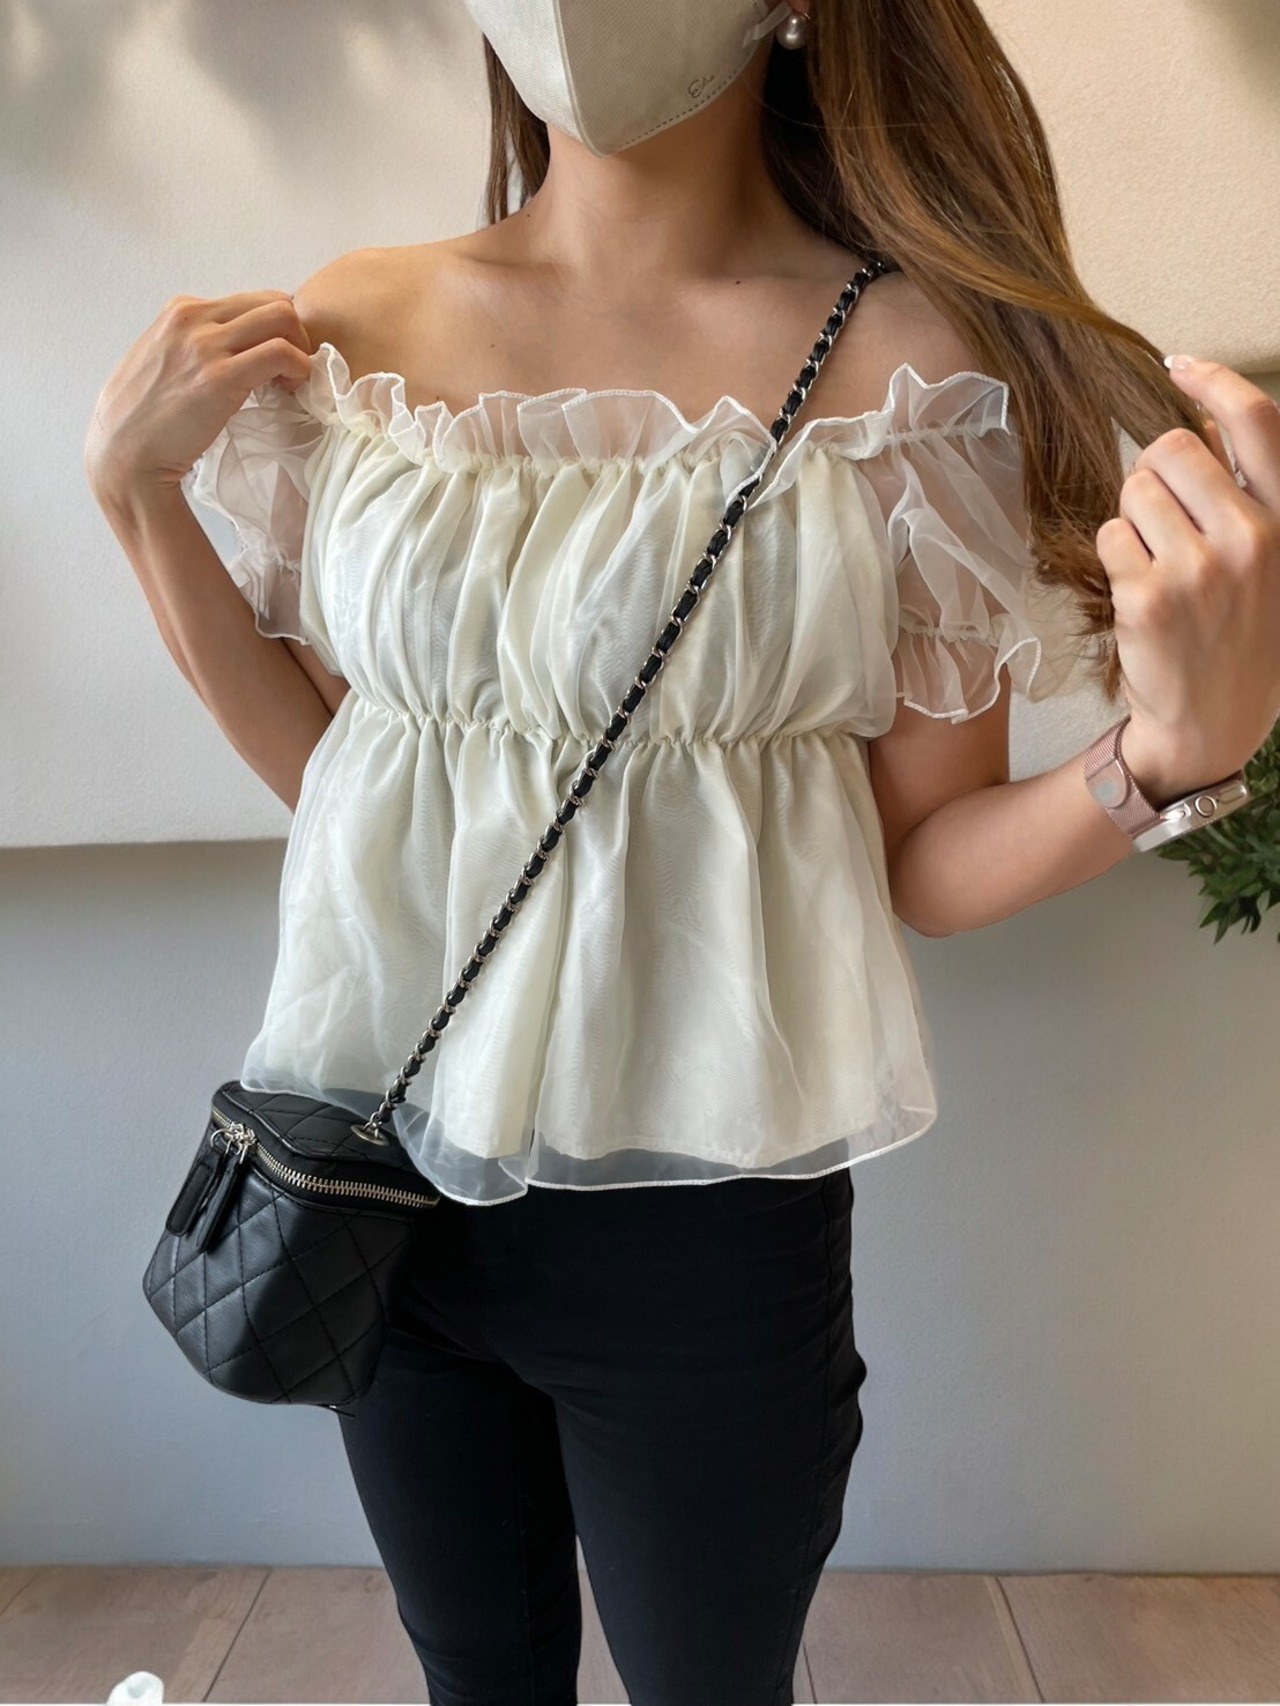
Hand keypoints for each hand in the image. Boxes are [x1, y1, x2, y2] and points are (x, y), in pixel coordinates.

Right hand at [84, 291, 313, 501]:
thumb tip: (234, 347)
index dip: (274, 330)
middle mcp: (192, 318)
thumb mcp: (165, 360)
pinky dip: (299, 369)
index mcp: (180, 311)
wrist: (123, 453)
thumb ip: (196, 344)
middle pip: (273, 302)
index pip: (251, 300)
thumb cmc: (145, 418)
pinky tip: (288, 391)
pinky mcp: (219, 377)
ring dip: (300, 350)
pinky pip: (280, 353)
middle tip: (290, 371)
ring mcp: (205, 345)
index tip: (274, 362)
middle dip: (295, 334)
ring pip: (282, 318)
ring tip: (288, 383)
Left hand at [1095, 357, 1279, 804]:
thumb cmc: (1236, 638)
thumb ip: (1247, 494)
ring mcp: (1200, 569)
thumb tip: (1208, 421)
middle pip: (1172, 447)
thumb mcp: (1268, 562)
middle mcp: (1255, 538)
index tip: (1182, 364)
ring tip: (1156, 566)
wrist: (1209, 727)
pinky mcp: (1147, 598)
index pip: (1259, 422)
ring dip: (1132, 520)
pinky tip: (1138, 596)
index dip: (1215, 380)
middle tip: (1161, 520)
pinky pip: (1109, 538)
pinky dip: (1114, 559)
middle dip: (1154, 472)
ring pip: (1133, 491)